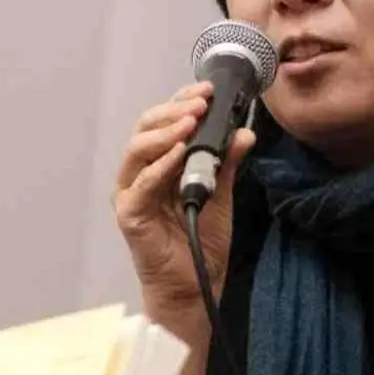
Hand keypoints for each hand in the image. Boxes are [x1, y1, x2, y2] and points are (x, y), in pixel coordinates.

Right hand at [113, 82, 255, 321]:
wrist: (196, 284)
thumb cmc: (202, 240)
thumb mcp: (222, 193)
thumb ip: (227, 162)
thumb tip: (243, 132)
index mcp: (159, 163)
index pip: (164, 121)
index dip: (182, 101)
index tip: (209, 91)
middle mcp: (140, 173)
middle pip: (147, 128)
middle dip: (174, 110)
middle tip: (201, 103)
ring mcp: (131, 193)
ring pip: (138, 149)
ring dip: (166, 132)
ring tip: (192, 121)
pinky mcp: (130, 214)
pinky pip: (142, 184)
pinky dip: (160, 165)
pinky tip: (179, 153)